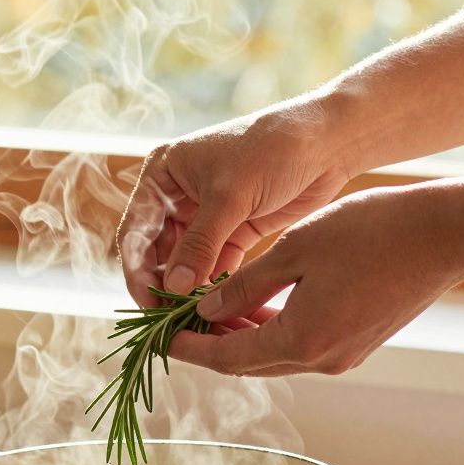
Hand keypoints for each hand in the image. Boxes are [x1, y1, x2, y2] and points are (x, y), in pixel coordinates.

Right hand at [117, 97, 355, 306]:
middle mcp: (177, 196)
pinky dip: (212, 287)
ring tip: (192, 321)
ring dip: (186, 291)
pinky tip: (216, 309)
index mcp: (163, 175)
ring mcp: (205, 216)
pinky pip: (213, 267)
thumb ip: (200, 244)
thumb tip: (173, 289)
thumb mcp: (229, 196)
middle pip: (157, 253)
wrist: (327, 141)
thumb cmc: (272, 150)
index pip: (136, 231)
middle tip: (169, 322)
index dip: (137, 271)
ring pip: (184, 264)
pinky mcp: (233, 232)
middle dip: (162, 287)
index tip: (147, 304)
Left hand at [171, 187, 463, 375]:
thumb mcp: (295, 250)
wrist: (446, 235)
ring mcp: (345, 356)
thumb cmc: (372, 232)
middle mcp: (323, 360)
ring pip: (275, 355)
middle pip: (248, 363)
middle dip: (210, 343)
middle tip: (176, 320)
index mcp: (301, 341)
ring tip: (209, 308)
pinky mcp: (359, 343)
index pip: (227, 357)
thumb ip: (246, 286)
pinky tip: (256, 304)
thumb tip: (206, 312)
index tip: (159, 336)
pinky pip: (300, 345)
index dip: (189, 347)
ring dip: (241, 336)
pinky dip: (271, 330)